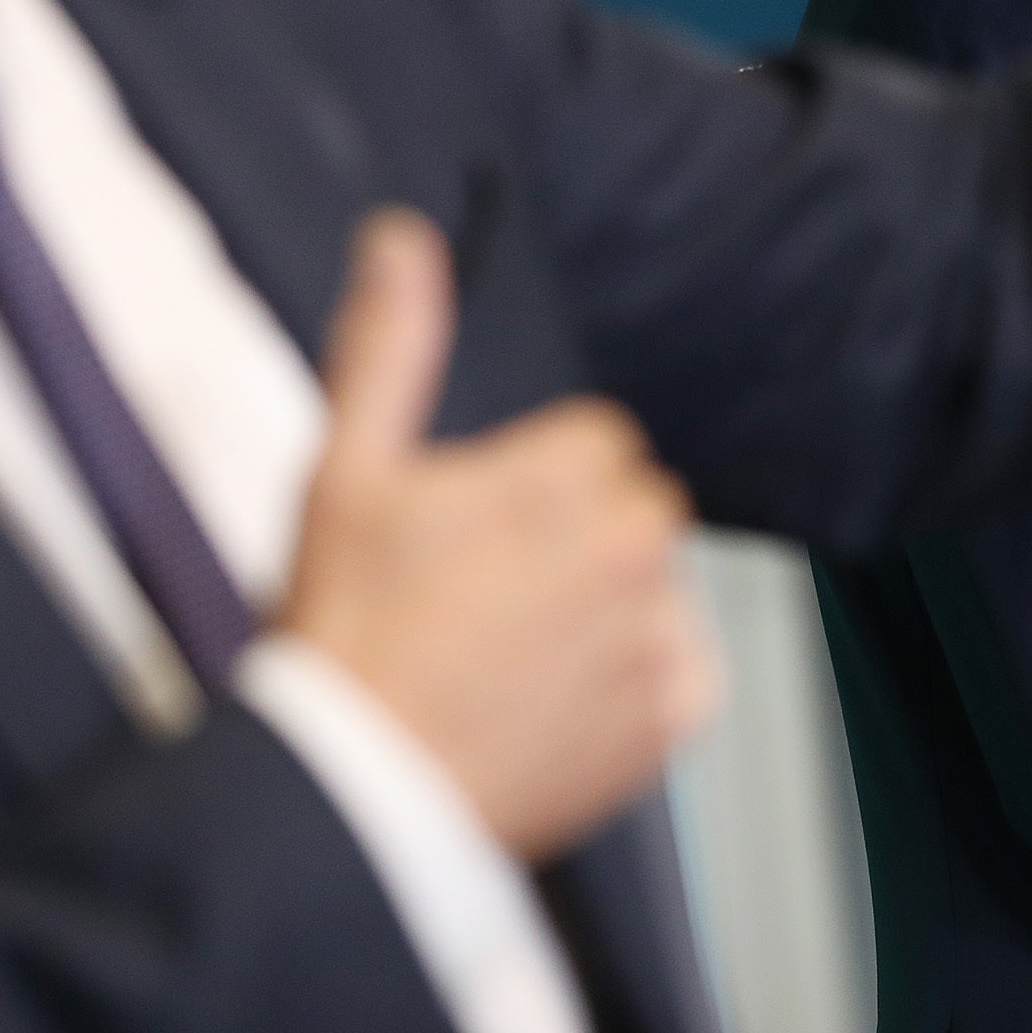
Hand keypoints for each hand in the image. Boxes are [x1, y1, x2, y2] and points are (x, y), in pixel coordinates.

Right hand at [281, 210, 723, 858]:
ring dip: (610, 611)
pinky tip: (559, 702)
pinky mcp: (674, 716)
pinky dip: (638, 687)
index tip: (472, 541)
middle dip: (579, 542)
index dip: (530, 490)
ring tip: (514, 661)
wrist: (355, 793)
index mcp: (570, 475)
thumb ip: (391, 346)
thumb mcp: (346, 471)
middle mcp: (635, 545)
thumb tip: (402, 239)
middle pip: (634, 510)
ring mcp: (660, 636)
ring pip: (658, 588)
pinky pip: (685, 672)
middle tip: (487, 603)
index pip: (596, 444)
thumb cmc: (346, 630)